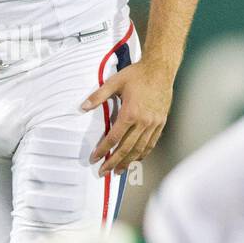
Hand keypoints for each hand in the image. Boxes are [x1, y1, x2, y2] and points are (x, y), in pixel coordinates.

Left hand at [82, 59, 172, 175]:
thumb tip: (82, 107)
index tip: (94, 158)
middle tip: (103, 172)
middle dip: (114, 162)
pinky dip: (143, 154)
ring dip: (128, 162)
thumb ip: (98, 96)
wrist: (160, 70)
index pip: (114, 137)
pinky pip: (151, 143)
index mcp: (130, 112)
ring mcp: (153, 123)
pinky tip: (136, 160)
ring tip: (118, 171)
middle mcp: (143, 121)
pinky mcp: (160, 123)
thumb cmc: (136, 75)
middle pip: (127, 148)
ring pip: (140, 149)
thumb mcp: (114, 82)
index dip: (103, 150)